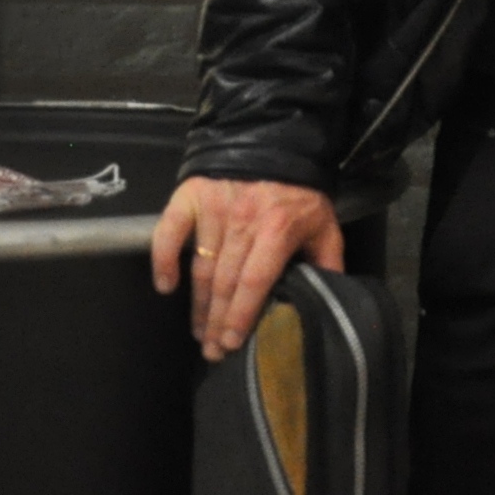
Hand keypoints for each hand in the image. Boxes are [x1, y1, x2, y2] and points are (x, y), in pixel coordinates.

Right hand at [150, 176, 344, 361]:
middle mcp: (243, 220)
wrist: (276, 143)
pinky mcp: (191, 196)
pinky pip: (170, 232)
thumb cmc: (300, 193)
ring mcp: (214, 208)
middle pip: (225, 282)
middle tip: (212, 350)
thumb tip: (330, 298)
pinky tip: (166, 287)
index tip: (232, 343)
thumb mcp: (324, 224)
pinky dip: (163, 260)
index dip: (241, 315)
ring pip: (201, 266)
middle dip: (217, 322)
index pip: (255, 281)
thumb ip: (327, 260)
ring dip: (197, 305)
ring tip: (199, 332)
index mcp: (277, 229)